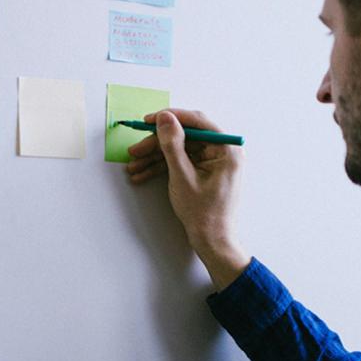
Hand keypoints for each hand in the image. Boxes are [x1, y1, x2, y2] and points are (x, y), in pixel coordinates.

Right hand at [126, 109, 250, 290]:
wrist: (211, 241)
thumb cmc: (204, 214)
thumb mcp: (183, 177)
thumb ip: (172, 145)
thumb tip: (165, 118)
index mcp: (226, 149)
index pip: (197, 121)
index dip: (171, 118)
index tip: (149, 120)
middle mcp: (221, 151)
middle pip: (184, 136)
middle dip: (157, 144)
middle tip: (135, 149)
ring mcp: (211, 161)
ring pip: (178, 149)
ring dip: (154, 157)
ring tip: (133, 165)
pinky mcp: (202, 170)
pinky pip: (179, 161)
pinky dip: (161, 167)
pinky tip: (142, 174)